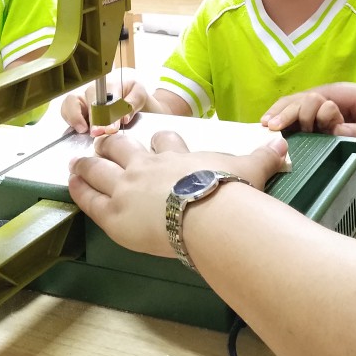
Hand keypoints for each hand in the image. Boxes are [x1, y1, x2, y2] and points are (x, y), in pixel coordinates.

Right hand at [60, 71, 146, 135]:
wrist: (131, 98)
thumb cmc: (134, 96)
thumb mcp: (141, 96)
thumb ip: (134, 103)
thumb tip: (123, 117)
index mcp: (112, 84)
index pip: (108, 98)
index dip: (109, 114)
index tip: (111, 128)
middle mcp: (95, 90)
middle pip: (88, 99)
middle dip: (93, 118)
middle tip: (97, 132)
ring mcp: (83, 98)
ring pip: (71, 101)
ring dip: (75, 116)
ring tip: (82, 130)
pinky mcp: (76, 108)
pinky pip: (66, 110)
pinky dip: (69, 119)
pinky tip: (79, 129)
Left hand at [68, 131, 288, 257]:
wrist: (210, 215)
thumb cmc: (228, 191)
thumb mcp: (250, 168)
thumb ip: (264, 156)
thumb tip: (283, 147)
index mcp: (176, 155)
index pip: (164, 140)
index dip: (160, 142)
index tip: (158, 144)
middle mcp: (147, 165)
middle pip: (123, 146)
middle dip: (113, 143)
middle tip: (106, 144)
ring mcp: (128, 186)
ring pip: (99, 166)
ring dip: (88, 162)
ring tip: (78, 161)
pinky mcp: (115, 212)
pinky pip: (89, 195)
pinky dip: (78, 187)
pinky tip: (71, 180)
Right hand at [264, 83, 355, 160]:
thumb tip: (329, 132)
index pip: (318, 96)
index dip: (295, 107)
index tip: (276, 123)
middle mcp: (352, 100)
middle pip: (312, 99)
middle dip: (287, 109)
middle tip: (264, 125)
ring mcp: (354, 112)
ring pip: (317, 110)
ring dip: (294, 117)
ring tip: (272, 129)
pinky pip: (328, 124)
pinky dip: (309, 127)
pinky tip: (297, 138)